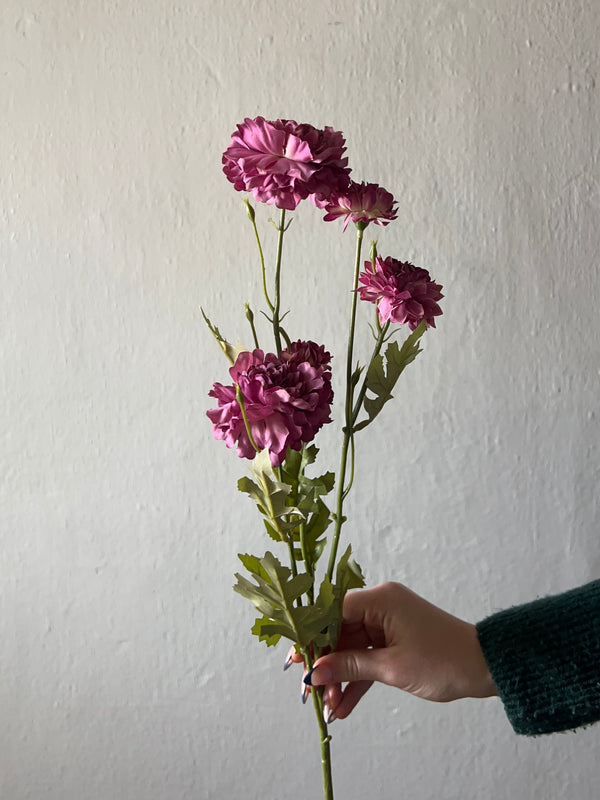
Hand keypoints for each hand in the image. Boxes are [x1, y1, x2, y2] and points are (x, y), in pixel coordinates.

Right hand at [292, 582, 496, 720]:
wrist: (484, 667)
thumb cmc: (443, 660)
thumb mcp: (391, 667)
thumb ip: (350, 666)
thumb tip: (316, 673)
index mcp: (380, 599)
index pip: (333, 610)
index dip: (313, 634)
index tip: (297, 659)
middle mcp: (381, 605)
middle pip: (340, 630)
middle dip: (327, 663)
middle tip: (311, 690)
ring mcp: (388, 623)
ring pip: (353, 647)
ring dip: (341, 676)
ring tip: (329, 707)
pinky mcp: (395, 640)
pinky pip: (369, 657)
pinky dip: (358, 679)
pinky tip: (344, 705)